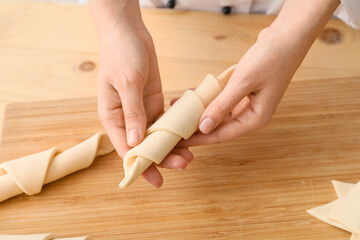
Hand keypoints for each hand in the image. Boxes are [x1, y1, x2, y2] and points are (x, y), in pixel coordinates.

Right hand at [91, 0, 192, 186]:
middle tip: (183, 164)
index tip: (157, 180)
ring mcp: (142, 110)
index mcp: (113, 117)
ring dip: (171, 146)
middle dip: (163, 157)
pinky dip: (175, 130)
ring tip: (189, 155)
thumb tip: (136, 142)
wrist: (129, 32)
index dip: (142, 166)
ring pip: (157, 136)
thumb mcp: (127, 82)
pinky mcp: (154, 101)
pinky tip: (188, 136)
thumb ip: (132, 112)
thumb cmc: (121, 54)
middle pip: (145, 145)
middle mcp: (126, 118)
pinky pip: (165, 121)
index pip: (126, 149)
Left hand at [178, 27, 310, 145]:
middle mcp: (252, 114)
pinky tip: (193, 94)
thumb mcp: (243, 83)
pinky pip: (222, 98)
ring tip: (179, 108)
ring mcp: (248, 102)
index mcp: (256, 118)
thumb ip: (222, 106)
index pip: (222, 134)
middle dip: (197, 125)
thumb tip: (204, 127)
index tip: (181, 140)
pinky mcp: (244, 91)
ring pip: (219, 111)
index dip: (200, 138)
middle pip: (219, 125)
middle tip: (177, 126)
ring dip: (200, 109)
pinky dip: (208, 96)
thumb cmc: (271, 58)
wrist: (287, 36)